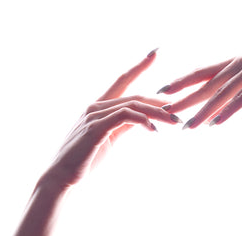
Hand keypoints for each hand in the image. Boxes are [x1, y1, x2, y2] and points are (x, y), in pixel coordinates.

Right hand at [41, 50, 180, 190]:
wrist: (63, 175)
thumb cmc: (84, 160)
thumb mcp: (109, 138)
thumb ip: (123, 126)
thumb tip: (142, 120)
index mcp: (99, 107)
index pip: (122, 81)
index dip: (139, 66)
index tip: (155, 54)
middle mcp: (96, 106)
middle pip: (134, 95)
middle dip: (158, 99)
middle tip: (179, 106)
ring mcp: (95, 115)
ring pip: (132, 105)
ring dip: (156, 112)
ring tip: (174, 120)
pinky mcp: (96, 128)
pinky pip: (124, 117)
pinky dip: (141, 120)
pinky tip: (154, 129)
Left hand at [158, 51, 241, 127]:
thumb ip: (238, 99)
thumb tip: (220, 113)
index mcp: (234, 64)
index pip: (202, 74)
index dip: (182, 82)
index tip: (162, 92)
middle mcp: (238, 64)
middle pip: (206, 84)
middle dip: (184, 98)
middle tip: (164, 110)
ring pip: (222, 93)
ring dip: (204, 110)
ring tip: (188, 125)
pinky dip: (229, 110)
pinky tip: (217, 123)